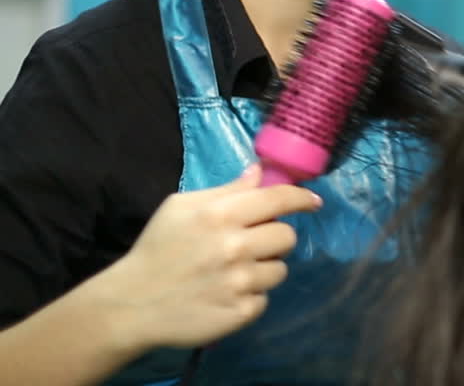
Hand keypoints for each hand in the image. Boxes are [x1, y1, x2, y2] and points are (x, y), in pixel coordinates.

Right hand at [92, 163, 321, 351]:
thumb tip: (261, 171)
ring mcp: (240, 283)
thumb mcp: (182, 207)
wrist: (131, 304)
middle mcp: (235, 247)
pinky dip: (250, 297)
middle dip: (274, 238)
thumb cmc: (158, 249)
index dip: (301, 198)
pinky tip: (226, 294)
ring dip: (264, 269)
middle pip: (287, 236)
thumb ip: (226, 190)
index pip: (279, 199)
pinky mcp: (241, 312)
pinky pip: (264, 299)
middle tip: (252, 244)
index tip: (312, 202)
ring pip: (280, 270)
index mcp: (221, 214)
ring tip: (235, 272)